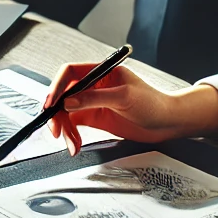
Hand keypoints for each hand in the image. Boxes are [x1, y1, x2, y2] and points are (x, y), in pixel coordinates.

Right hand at [44, 63, 217, 154]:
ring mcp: (94, 102)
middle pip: (64, 95)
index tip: (51, 104)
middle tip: (56, 130)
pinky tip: (75, 145)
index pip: (71, 72)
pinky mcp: (95, 118)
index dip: (57, 86)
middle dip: (57, 113)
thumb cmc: (153, 103)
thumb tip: (69, 101)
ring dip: (65, 129)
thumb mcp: (124, 98)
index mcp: (102, 72)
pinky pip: (74, 125)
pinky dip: (71, 136)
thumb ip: (95, 98)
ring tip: (72, 144)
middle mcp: (95, 85)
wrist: (167, 123)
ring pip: (67, 113)